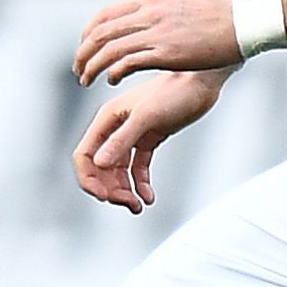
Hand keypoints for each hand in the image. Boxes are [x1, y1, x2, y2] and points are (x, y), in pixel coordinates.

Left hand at [72, 0, 245, 83]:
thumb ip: (162, 6)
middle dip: (84, 52)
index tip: (85, 47)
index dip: (89, 33)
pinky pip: (128, 63)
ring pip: (110, 50)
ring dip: (93, 66)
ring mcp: (157, 33)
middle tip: (78, 68)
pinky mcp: (166, 53)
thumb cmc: (220, 14)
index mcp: (151, 1)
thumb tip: (151, 10)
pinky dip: (114, 73)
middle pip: (101, 32)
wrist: (243, 24)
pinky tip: (112, 81)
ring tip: (87, 79)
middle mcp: (149, 13)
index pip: (105, 15)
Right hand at [72, 68, 229, 212]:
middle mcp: (116, 127)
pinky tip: (148, 197)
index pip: (84, 155)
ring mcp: (132, 133)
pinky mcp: (150, 138)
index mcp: (107, 119)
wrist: (202, 80)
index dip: (89, 179)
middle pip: (100, 167)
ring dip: (124, 190)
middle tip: (129, 204)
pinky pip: (138, 167)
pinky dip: (141, 183)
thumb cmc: (175, 91)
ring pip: (118, 170)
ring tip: (138, 206)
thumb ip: (122, 140)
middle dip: (110, 189)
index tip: (104, 197)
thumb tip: (99, 164)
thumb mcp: (147, 117)